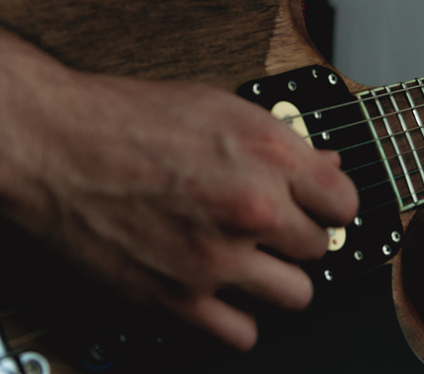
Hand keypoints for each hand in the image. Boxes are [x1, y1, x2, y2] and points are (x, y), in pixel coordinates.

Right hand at [0, 29, 358, 350]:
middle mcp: (252, 207)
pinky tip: (223, 294)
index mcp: (269, 154)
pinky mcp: (179, 297)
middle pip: (320, 248)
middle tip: (272, 227)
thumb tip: (326, 165)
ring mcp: (218, 258)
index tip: (320, 208)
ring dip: (278, 280)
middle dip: (298, 237)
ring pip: (297, 295)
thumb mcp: (221, 109)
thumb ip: (283, 142)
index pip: (345, 202)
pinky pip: (242, 334)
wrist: (59, 144)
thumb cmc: (132, 120)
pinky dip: (237, 318)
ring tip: (253, 261)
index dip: (333, 205)